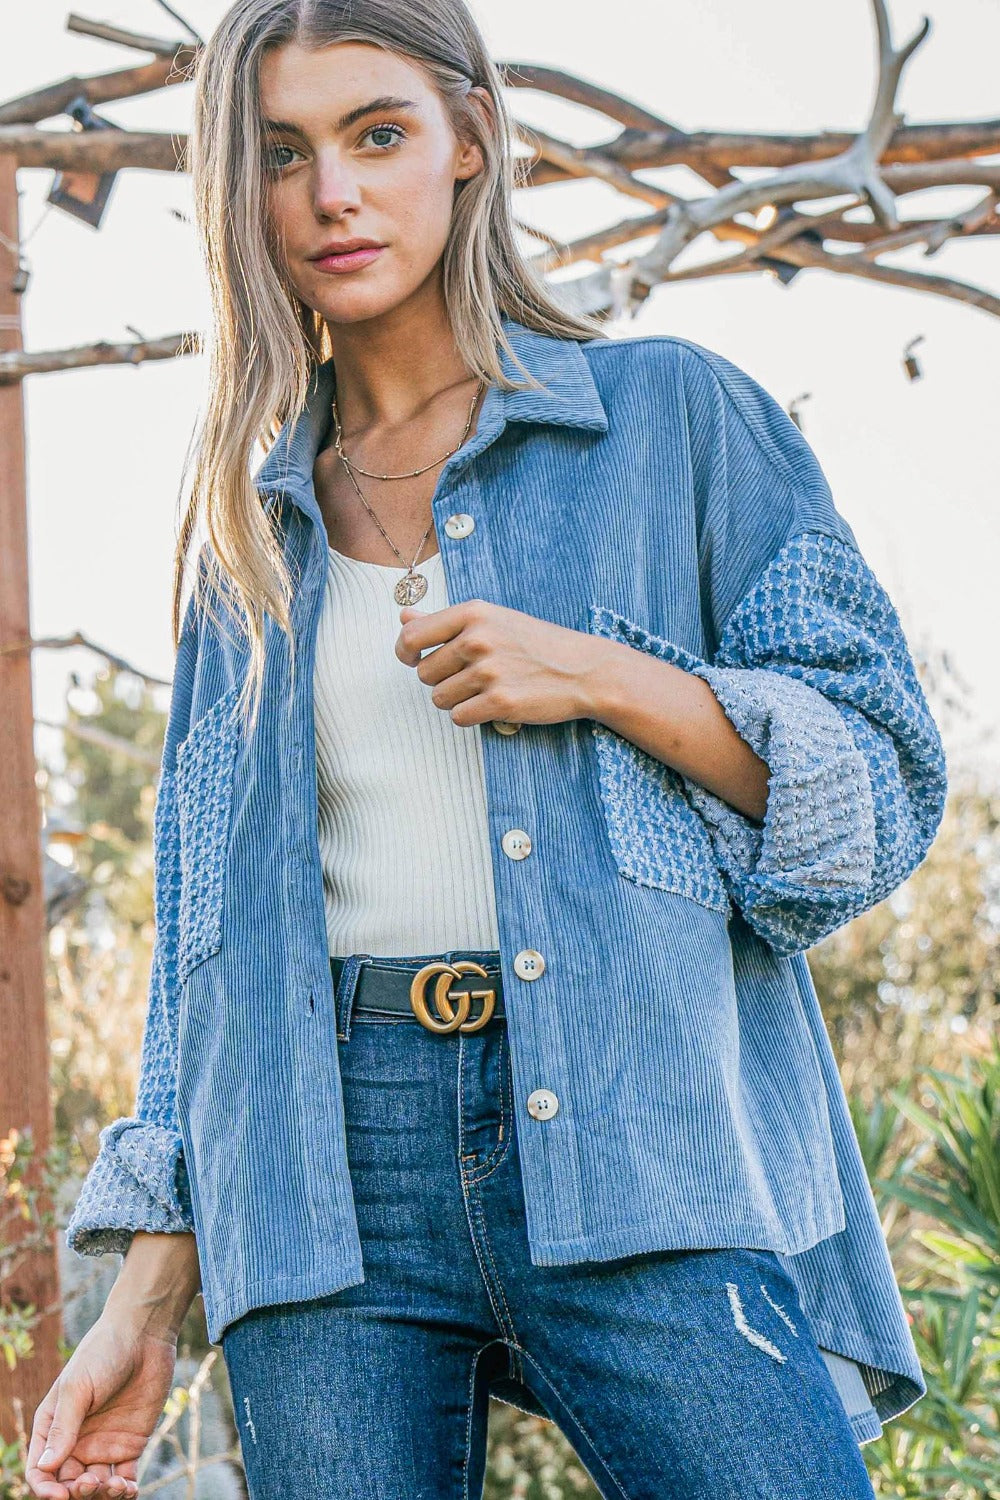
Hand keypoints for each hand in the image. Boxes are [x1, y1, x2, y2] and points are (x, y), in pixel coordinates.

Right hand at [27, 1315, 177, 1498]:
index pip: (40, 1469)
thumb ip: (63, 1427)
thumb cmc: (103, 1352)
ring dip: (103, 1496)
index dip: (45, 1489)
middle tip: (91, 1484)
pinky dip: (125, 1491)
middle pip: (68, 1483)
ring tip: (116, 1488)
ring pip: (97, 1487)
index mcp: (53, 1426)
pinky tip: (129, 1489)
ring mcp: (104, 1443)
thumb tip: (45, 1467)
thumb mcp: (77, 1387)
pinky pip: (125, 1478)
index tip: (60, 1495)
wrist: (144, 1333)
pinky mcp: (131, 1443)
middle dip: (77, 1493)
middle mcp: (76, 1440)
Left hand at [395, 598, 607, 727]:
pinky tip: (493, 705)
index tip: (412, 659)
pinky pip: (459, 717)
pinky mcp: (500, 703)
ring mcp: (489, 672)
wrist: (584, 670)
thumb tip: (404, 616)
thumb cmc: (536, 643)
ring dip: (457, 700)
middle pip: (424, 673)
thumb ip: (444, 621)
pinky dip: (472, 716)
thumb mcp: (492, 620)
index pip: (412, 635)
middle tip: (473, 676)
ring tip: (486, 690)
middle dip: (442, 679)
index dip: (405, 652)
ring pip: (439, 698)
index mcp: (473, 613)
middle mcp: (477, 639)